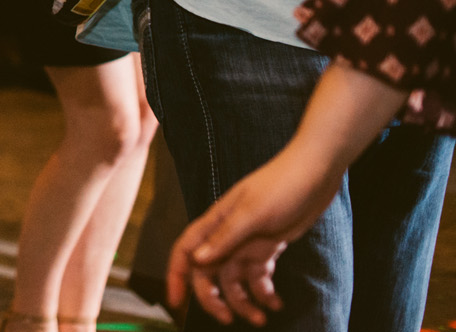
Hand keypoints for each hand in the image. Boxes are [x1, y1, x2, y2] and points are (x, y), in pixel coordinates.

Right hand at [167, 152, 340, 323]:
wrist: (315, 173)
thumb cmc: (281, 186)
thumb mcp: (252, 213)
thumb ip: (224, 237)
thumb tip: (197, 260)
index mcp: (216, 223)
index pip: (185, 251)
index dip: (176, 276)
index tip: (175, 302)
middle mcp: (227, 235)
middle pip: (209, 272)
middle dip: (214, 297)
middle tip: (227, 320)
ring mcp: (247, 241)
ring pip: (235, 278)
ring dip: (244, 301)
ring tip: (261, 318)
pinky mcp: (268, 245)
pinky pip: (259, 275)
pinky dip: (265, 292)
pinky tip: (276, 303)